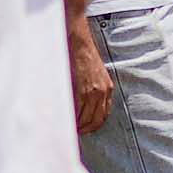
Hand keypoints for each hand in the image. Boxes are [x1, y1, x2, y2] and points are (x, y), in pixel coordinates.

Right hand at [68, 10, 117, 134]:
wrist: (76, 38)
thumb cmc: (80, 52)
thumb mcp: (92, 72)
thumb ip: (90, 87)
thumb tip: (80, 103)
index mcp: (107, 87)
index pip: (103, 114)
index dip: (93, 125)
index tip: (85, 129)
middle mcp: (102, 91)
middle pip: (95, 120)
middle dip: (85, 129)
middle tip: (74, 134)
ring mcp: (92, 92)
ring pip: (85, 119)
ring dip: (77, 127)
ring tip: (68, 130)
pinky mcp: (81, 90)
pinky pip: (77, 112)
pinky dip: (71, 120)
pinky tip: (65, 122)